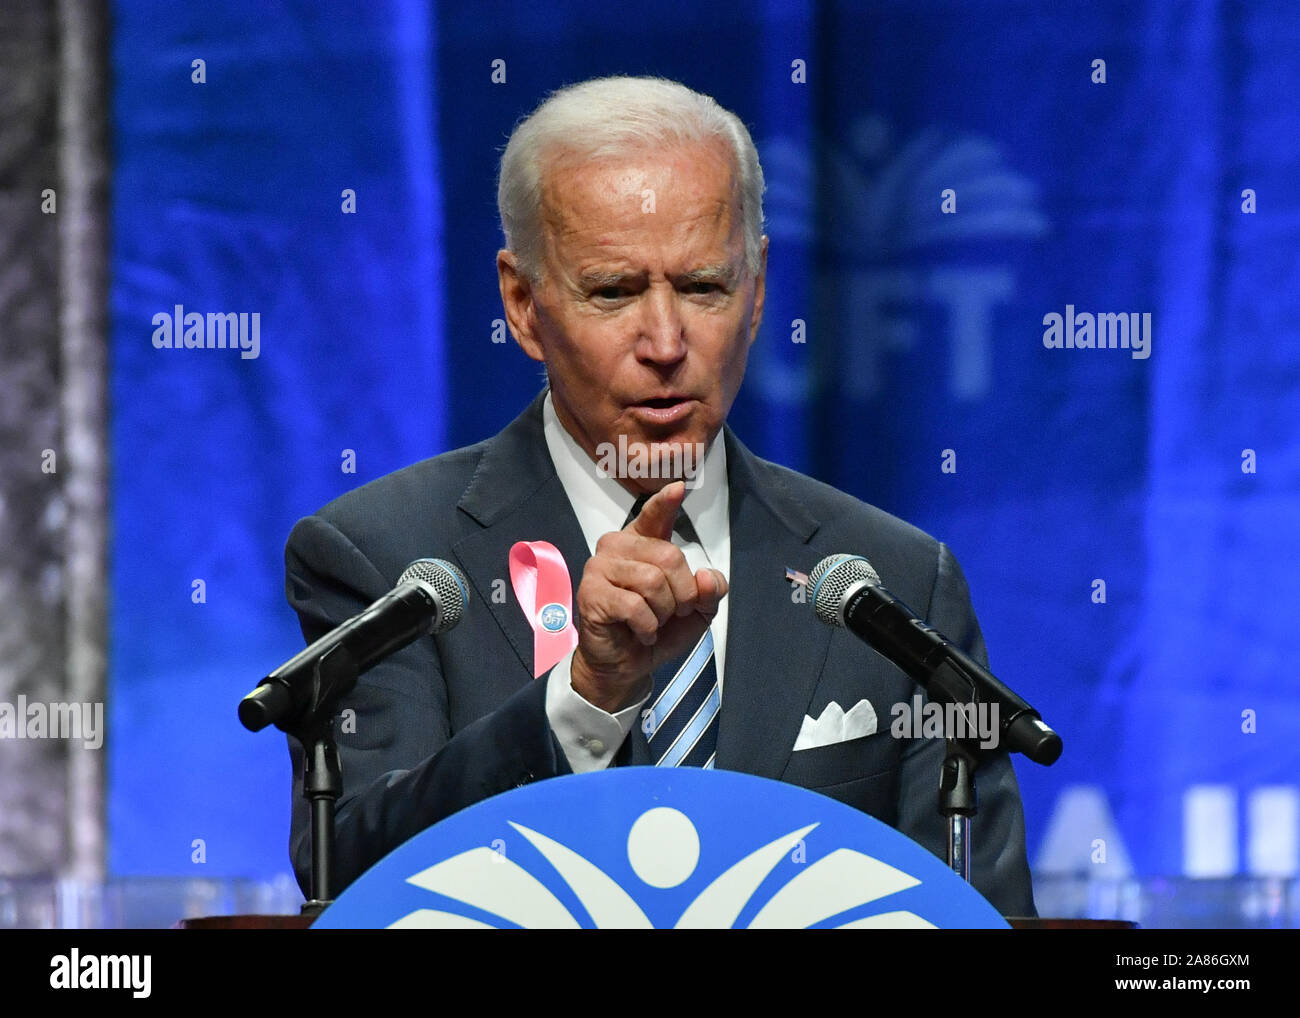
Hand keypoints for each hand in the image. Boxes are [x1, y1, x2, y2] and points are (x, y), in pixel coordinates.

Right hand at [570, 481, 727, 711]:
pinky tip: (640, 633)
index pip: (654, 515)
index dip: (666, 502)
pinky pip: (635, 605)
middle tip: (670, 613)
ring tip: (652, 622)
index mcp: (642, 543)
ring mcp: (599, 567)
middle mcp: (617, 546)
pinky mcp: (591, 593)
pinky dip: (647, 626)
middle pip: (669, 556)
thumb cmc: (656, 630)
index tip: (678, 488)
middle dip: (682, 594)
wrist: (626, 666)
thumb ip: (709, 591)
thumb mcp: (697, 612)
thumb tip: (706, 577)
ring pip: (652, 581)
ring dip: (663, 612)